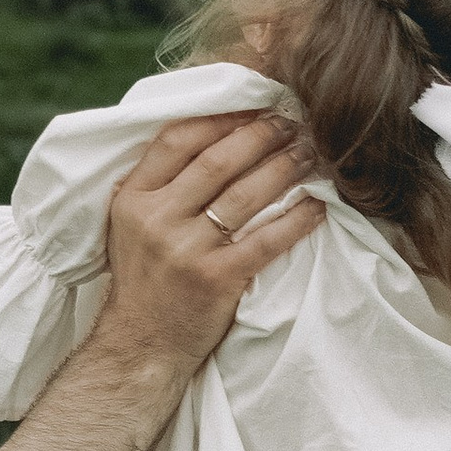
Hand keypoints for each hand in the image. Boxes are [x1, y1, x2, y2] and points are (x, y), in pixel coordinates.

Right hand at [93, 112, 323, 373]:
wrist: (141, 344)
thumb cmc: (145, 278)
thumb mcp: (132, 223)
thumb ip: (159, 183)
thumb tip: (211, 134)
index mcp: (134, 197)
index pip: (178, 139)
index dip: (220, 118)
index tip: (253, 107)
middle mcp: (157, 218)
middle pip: (218, 161)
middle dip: (261, 136)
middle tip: (292, 123)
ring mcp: (186, 249)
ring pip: (245, 195)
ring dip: (284, 169)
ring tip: (309, 153)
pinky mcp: (216, 279)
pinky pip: (266, 241)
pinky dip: (296, 220)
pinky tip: (318, 206)